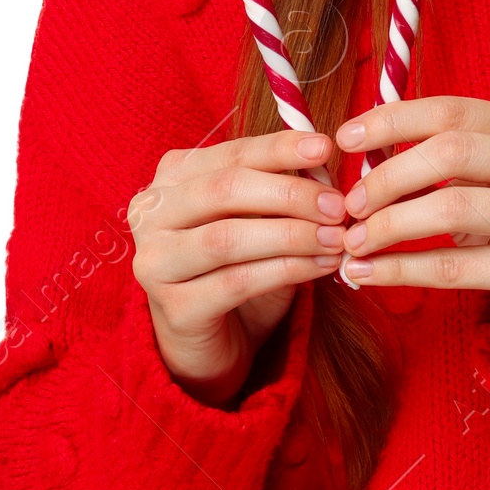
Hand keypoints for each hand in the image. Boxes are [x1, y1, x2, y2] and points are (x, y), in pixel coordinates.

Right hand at [130, 129, 346, 405]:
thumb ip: (282, 186)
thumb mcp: (260, 217)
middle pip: (225, 189)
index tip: (325, 148)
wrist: (212, 342)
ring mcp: (154, 262)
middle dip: (290, 194)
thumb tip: (322, 164)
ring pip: (229, 237)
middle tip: (337, 206)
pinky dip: (287, 270)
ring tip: (336, 238)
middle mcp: (151, 214)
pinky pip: (237, 282)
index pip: (231, 154)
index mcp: (172, 178)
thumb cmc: (239, 265)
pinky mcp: (173, 309)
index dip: (280, 148)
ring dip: (292, 235)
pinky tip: (321, 267)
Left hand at [335, 96, 489, 337]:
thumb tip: (362, 145)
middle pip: (452, 153)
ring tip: (354, 241)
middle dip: (389, 177)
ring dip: (390, 225)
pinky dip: (401, 269)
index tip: (346, 139)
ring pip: (452, 208)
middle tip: (351, 204)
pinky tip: (368, 273)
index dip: (393, 121)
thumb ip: (444, 151)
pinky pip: (454, 267)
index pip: (453, 111)